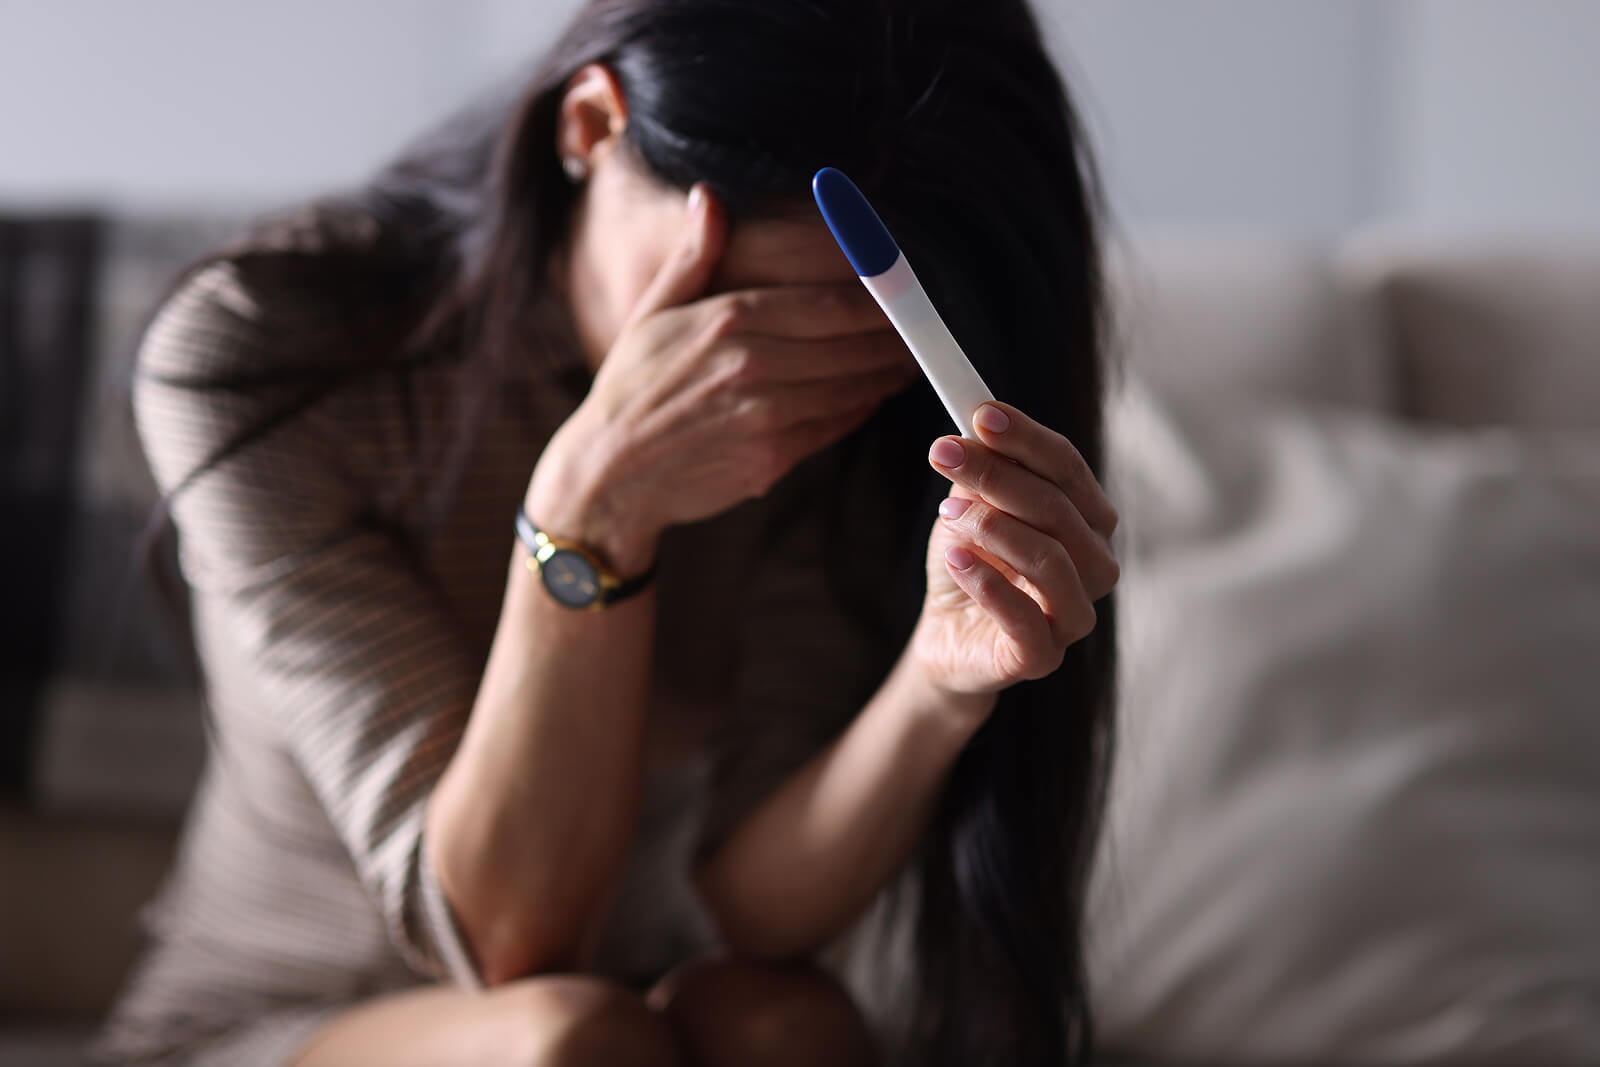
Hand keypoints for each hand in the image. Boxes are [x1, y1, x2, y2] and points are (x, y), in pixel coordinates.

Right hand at [528, 184, 913, 572]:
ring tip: (905, 360)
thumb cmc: (631, 388)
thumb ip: (693, 257)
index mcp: (728, 318)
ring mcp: (766, 415)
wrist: (611, 473)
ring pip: (851, 386)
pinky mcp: (773, 457)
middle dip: (894, 335)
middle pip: (851, 343)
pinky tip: (870, 395)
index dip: (879, 297)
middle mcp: (752, 364)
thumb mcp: (652, 313)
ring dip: (885, 373)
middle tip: (919, 328)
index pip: (830, 301)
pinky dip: (859, 409)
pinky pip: (834, 426)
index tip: (903, 289)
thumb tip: (709, 197)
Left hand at [911, 402, 1119, 706]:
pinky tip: (956, 560)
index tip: (980, 414)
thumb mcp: (970, 509)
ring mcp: (1074, 615)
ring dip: (993, 527)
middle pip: (1058, 508)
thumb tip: (979, 429)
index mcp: (1086, 520)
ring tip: (948, 515)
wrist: (946, 636)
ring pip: (1051, 560)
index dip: (1026, 437)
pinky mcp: (1043, 657)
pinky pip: (1026, 619)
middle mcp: (1094, 565)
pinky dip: (988, 584)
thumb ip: (983, 475)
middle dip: (997, 475)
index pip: (1067, 468)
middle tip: (944, 454)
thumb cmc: (969, 565)